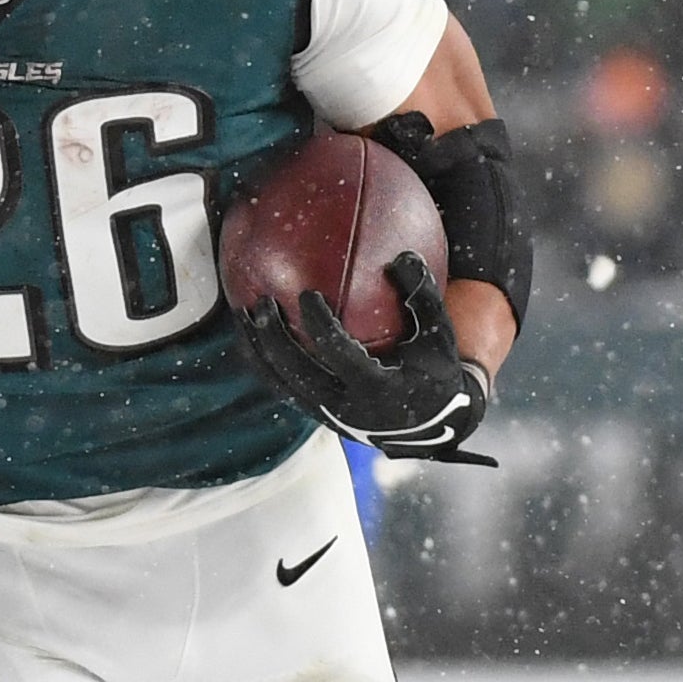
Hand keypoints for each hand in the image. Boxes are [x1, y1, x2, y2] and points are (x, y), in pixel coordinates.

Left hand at [239, 250, 495, 465]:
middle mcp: (346, 407)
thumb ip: (422, 297)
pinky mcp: (318, 416)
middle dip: (274, 337)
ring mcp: (328, 415)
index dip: (319, 325)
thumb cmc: (436, 371)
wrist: (431, 426)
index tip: (305, 294)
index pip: (339, 355)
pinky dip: (264, 361)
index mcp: (377, 389)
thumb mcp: (439, 337)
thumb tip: (402, 255)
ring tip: (243, 313)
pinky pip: (283, 388)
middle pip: (297, 372)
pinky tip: (252, 331)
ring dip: (259, 349)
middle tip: (260, 301)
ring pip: (282, 383)